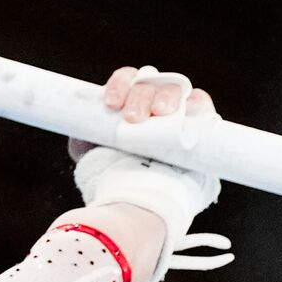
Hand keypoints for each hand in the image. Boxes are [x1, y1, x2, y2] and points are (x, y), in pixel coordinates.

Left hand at [67, 66, 216, 162]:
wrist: (133, 201)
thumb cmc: (109, 175)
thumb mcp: (87, 149)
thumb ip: (84, 129)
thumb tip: (80, 116)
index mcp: (127, 103)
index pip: (127, 80)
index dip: (120, 84)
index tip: (111, 103)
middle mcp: (152, 104)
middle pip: (149, 84)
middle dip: (140, 96)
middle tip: (133, 117)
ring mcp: (175, 113)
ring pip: (174, 89)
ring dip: (166, 96)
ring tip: (159, 113)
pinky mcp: (198, 125)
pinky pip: (201, 104)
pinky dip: (196, 102)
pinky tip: (188, 110)